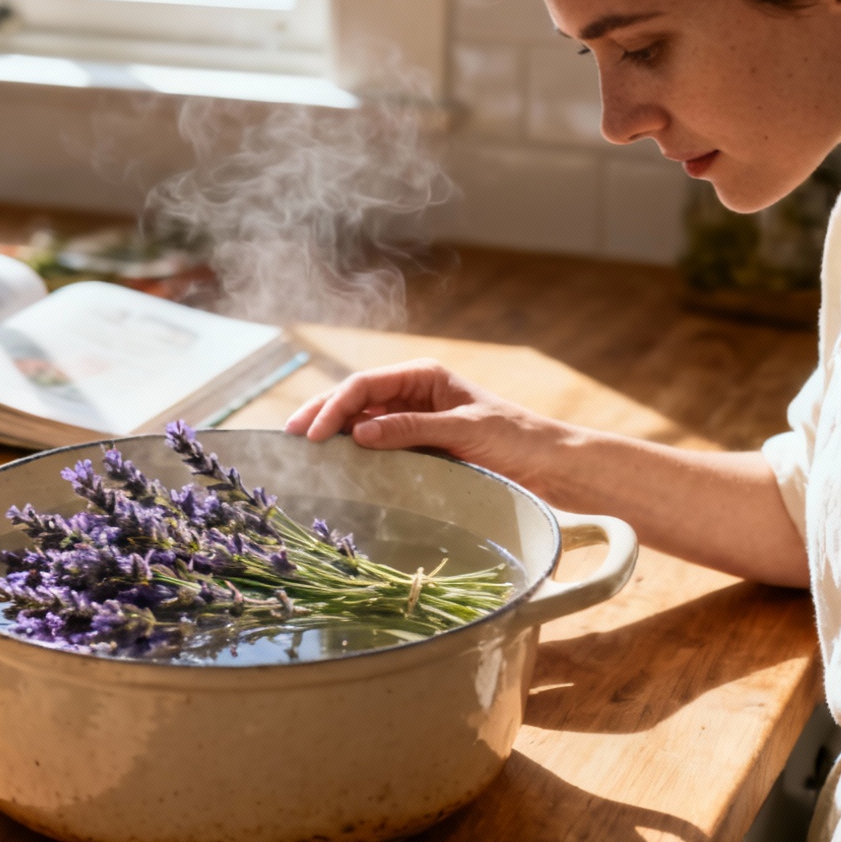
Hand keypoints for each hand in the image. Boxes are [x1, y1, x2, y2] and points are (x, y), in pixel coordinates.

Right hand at [283, 359, 568, 485]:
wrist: (552, 464)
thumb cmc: (517, 439)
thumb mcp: (465, 431)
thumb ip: (412, 429)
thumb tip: (358, 433)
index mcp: (424, 376)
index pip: (364, 385)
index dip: (333, 406)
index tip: (310, 434)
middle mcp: (415, 393)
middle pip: (356, 399)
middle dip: (321, 414)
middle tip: (288, 438)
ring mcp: (416, 419)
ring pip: (362, 422)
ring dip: (334, 433)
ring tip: (303, 451)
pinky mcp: (422, 445)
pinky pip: (380, 445)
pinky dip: (356, 451)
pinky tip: (337, 464)